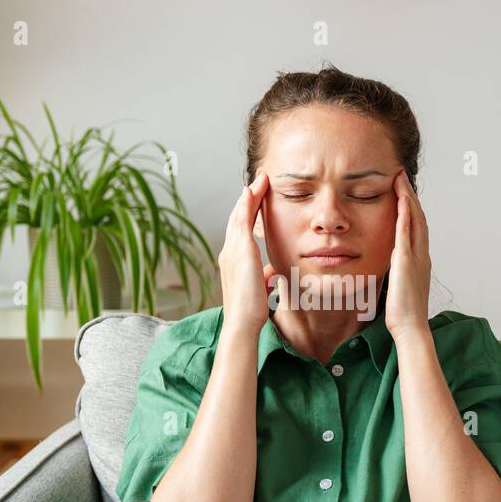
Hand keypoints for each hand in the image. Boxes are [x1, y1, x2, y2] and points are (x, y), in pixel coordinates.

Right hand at [218, 170, 276, 334]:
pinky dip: (246, 203)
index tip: (256, 200)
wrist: (243, 321)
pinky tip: (253, 190)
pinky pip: (242, 219)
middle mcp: (228, 252)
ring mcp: (232, 249)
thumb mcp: (260, 288)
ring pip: (239, 214)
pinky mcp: (240, 249)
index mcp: (233, 261)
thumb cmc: (251, 310)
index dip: (247, 213)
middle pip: (237, 218)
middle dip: (247, 199)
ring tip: (259, 180)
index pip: (240, 231)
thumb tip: (272, 272)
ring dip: (249, 196)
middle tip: (257, 182)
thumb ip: (265, 276)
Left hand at [384, 168, 431, 339]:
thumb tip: (391, 265)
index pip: (416, 226)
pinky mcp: (407, 261)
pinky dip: (405, 214)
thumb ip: (398, 272)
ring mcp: (416, 256)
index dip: (410, 207)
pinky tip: (401, 200)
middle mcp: (422, 254)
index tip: (402, 191)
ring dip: (408, 198)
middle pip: (418, 217)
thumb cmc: (403, 312)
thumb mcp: (400, 285)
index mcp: (419, 259)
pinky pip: (406, 233)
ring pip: (415, 220)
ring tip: (399, 180)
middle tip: (401, 176)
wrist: (411, 327)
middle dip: (410, 195)